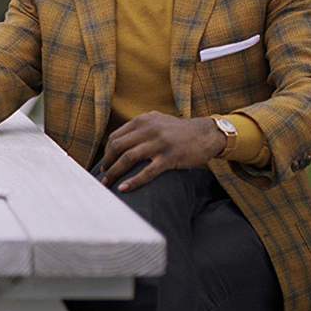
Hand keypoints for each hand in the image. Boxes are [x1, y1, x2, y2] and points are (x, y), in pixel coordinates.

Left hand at [99, 111, 225, 191]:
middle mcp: (149, 129)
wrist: (207, 134)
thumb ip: (140, 127)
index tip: (104, 163)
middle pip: (118, 146)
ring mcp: (159, 143)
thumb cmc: (179, 131)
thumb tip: (120, 141)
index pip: (116, 136)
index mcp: (143, 120)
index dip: (107, 152)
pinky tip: (125, 189)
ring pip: (128, 158)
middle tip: (103, 175)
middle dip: (107, 162)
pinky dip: (134, 181)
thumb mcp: (158, 121)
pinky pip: (147, 172)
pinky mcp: (170, 157)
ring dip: (115, 172)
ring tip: (108, 183)